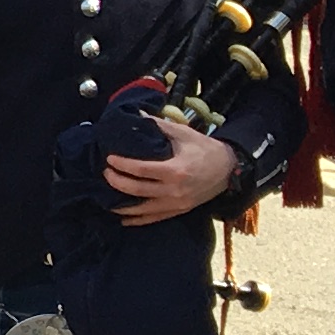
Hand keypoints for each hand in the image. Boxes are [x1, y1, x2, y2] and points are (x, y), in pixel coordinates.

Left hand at [109, 117, 241, 223]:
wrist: (229, 169)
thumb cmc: (204, 149)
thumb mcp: (183, 134)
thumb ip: (158, 125)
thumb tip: (135, 114)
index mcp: (175, 170)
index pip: (140, 170)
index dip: (122, 165)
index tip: (109, 159)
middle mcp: (174, 190)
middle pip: (137, 189)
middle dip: (116, 181)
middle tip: (105, 173)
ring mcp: (176, 204)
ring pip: (142, 209)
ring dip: (121, 204)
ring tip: (106, 195)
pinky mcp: (179, 211)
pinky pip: (154, 218)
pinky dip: (137, 220)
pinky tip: (123, 219)